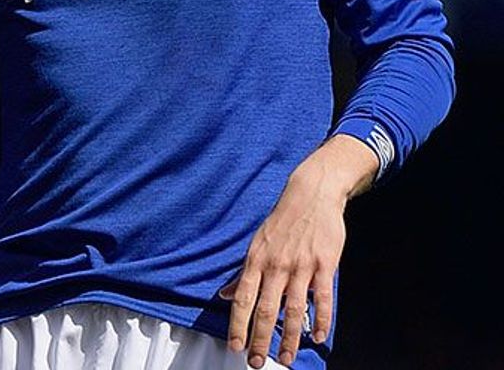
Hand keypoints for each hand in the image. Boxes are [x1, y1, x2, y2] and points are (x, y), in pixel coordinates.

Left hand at [221, 138, 373, 367]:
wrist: (310, 195)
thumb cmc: (281, 223)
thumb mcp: (256, 245)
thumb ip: (243, 274)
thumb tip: (224, 296)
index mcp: (256, 261)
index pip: (243, 299)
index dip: (238, 324)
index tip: (235, 347)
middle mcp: (276, 265)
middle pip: (266, 309)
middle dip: (260, 339)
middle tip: (257, 362)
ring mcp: (301, 266)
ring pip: (294, 309)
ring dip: (290, 337)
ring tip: (286, 358)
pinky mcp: (324, 264)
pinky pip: (323, 297)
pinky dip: (321, 320)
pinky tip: (317, 337)